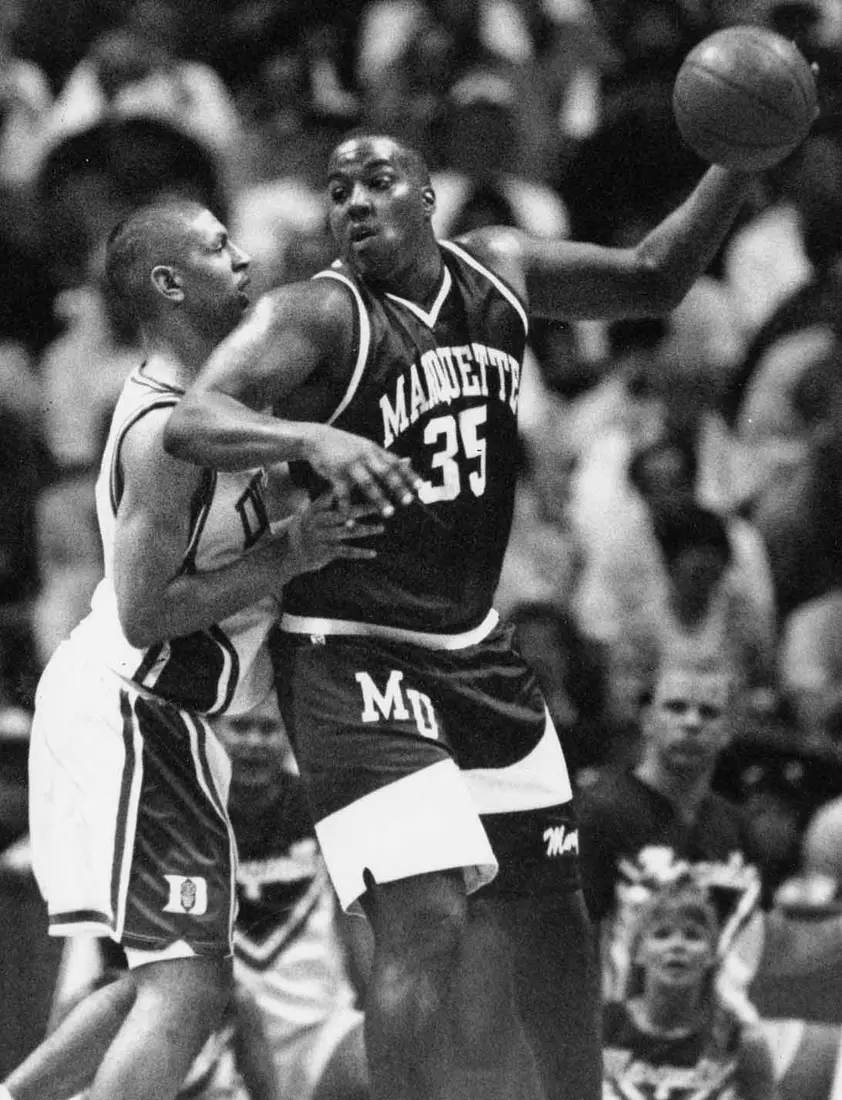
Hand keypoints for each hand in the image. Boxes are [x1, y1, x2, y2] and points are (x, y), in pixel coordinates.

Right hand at [281, 493, 384, 577]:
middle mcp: (317, 522)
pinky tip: (373, 553)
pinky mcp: (325, 552)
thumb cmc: (306, 526)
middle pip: (343, 514)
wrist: (290, 551)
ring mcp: (321, 538)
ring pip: (348, 532)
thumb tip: (340, 482)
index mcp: (314, 509)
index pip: (330, 496)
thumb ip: (324, 498)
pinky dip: (360, 553)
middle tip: (378, 506)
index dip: (346, 491)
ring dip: (366, 530)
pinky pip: (346, 552)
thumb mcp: (309, 510)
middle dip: (362, 509)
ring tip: (381, 527)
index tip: (362, 483)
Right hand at [305, 424, 423, 516]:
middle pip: (385, 471)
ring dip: (379, 499)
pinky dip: (347, 510)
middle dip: (398, 486)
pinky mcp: (335, 473)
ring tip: (388, 513)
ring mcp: (350, 464)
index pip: (396, 462)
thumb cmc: (345, 446)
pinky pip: (343, 495)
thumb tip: (409, 461)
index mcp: (374, 450)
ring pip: (368, 483)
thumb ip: (385, 457)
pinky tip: (351, 522)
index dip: (409, 474)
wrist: (317, 438)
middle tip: (408, 501)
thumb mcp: (366, 447)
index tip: (422, 487)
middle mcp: (365, 456)